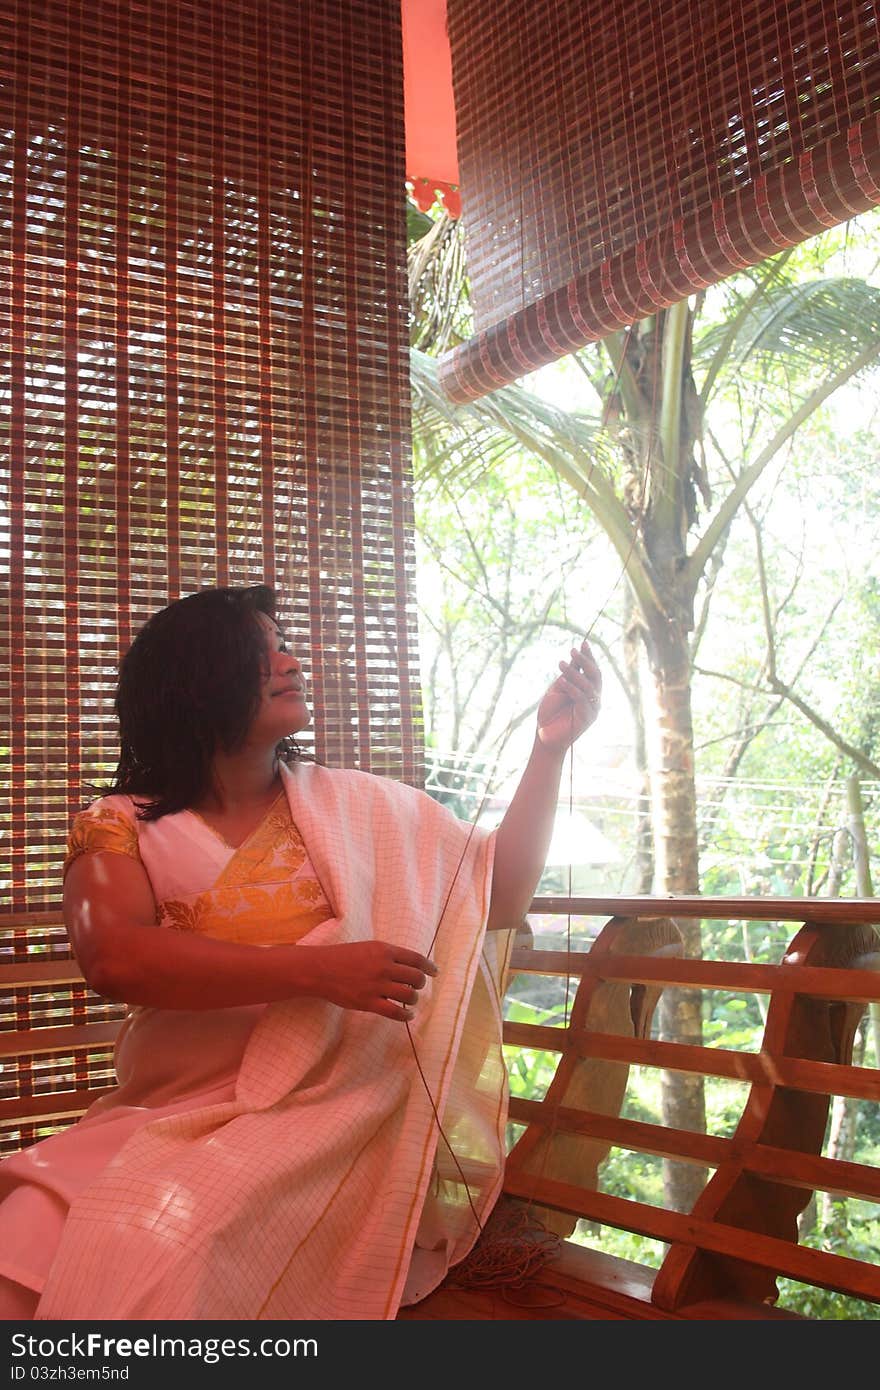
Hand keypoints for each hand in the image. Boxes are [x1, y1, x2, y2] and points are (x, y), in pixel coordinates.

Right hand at [303, 940, 437, 1021]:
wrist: (321, 970)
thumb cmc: (344, 957)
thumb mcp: (369, 948)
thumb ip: (388, 955)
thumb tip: (409, 965)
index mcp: (385, 951)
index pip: (416, 959)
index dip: (429, 967)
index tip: (434, 972)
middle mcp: (384, 967)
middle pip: (416, 978)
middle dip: (420, 984)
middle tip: (417, 987)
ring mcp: (377, 986)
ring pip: (408, 996)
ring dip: (413, 999)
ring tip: (409, 1000)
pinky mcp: (369, 1002)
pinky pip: (395, 1012)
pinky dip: (405, 1015)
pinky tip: (408, 1015)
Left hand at [535, 639, 601, 752]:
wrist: (544, 735)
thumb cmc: (550, 712)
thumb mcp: (559, 688)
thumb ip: (569, 675)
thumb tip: (575, 655)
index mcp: (588, 690)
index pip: (593, 670)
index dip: (590, 656)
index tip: (584, 642)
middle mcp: (594, 698)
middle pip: (596, 676)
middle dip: (585, 661)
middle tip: (573, 650)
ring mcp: (593, 708)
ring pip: (588, 686)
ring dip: (574, 673)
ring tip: (560, 664)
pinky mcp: (587, 717)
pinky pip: (582, 699)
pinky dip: (572, 688)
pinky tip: (562, 681)